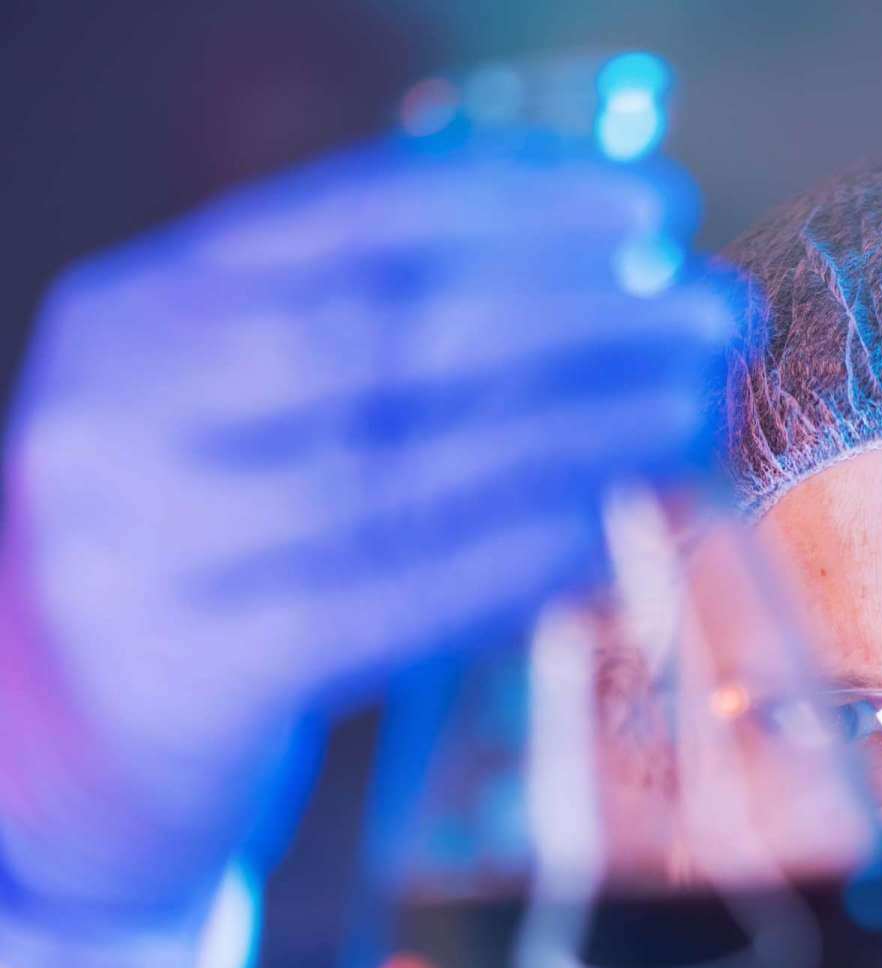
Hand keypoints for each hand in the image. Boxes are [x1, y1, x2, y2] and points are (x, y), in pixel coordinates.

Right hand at [0, 138, 733, 967]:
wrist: (58, 744)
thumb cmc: (206, 546)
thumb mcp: (239, 414)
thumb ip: (374, 345)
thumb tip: (615, 288)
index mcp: (138, 311)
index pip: (349, 221)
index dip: (522, 207)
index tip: (657, 212)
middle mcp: (120, 412)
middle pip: (386, 336)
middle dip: (577, 316)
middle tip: (714, 315)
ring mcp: (143, 547)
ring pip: (398, 470)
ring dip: (573, 434)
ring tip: (690, 410)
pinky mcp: (198, 675)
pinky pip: (392, 602)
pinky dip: (517, 558)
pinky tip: (612, 532)